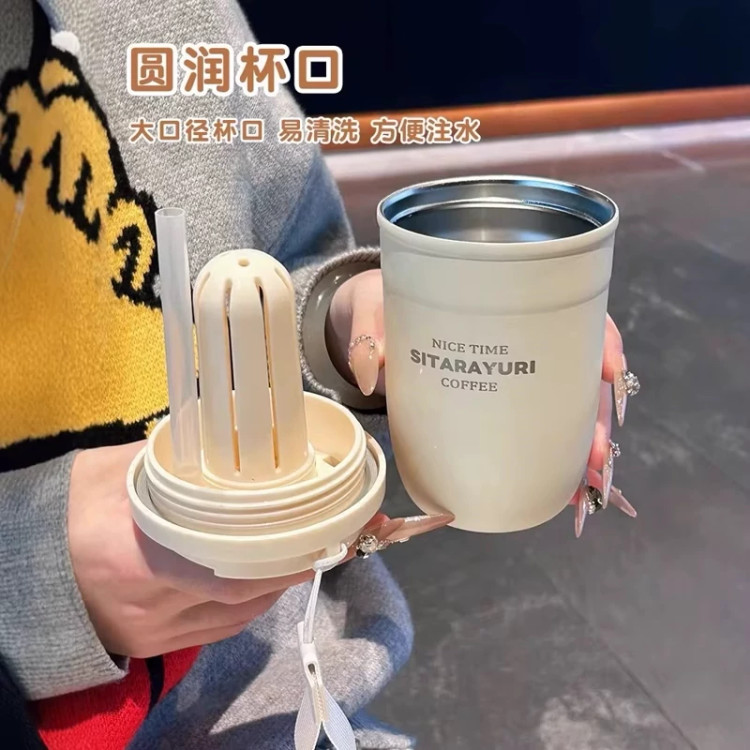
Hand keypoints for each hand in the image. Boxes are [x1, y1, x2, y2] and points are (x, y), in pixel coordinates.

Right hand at [68, 442, 315, 657]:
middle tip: (328, 544)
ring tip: (303, 557)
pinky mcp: (151, 645)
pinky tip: (265, 584)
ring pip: (233, 618)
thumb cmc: (75, 505)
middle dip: (290, 569)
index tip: (318, 535)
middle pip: (238, 594)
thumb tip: (228, 440)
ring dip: (274, 589)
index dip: (278, 556)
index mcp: (139, 555)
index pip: (227, 565)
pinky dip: (247, 609)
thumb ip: (175, 460)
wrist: (28, 561)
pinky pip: (215, 633)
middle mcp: (149, 602)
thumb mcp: (121, 469)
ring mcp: (151, 630)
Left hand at [328, 270, 639, 536]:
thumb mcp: (376, 308)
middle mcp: (520, 333)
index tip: (608, 368)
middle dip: (597, 411)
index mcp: (505, 297)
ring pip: (567, 401)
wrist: (376, 320)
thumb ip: (370, 334)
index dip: (597, 337)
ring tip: (589, 480)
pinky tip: (568, 485)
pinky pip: (538, 425)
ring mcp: (513, 369)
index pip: (569, 309)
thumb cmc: (385, 301)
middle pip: (578, 365)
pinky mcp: (498, 399)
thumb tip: (372, 375)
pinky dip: (556, 455)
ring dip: (585, 442)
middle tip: (598, 449)